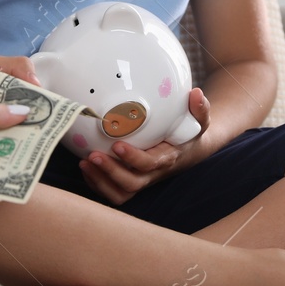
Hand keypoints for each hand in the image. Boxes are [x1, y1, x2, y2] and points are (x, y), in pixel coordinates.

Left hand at [80, 87, 212, 204]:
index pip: (150, 164)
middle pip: (131, 184)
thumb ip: (200, 109)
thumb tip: (196, 93)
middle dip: (110, 172)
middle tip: (92, 155)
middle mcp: (153, 173)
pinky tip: (86, 167)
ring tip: (84, 162)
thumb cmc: (189, 132)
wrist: (187, 151)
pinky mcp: (130, 181)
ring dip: (100, 181)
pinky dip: (97, 183)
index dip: (132, 158)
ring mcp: (141, 180)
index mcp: (167, 158)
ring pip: (120, 192)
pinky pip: (113, 192)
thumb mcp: (200, 120)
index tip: (116, 144)